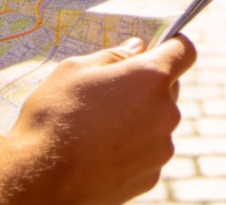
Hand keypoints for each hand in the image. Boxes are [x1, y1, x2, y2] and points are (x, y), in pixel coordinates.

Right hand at [0, 36, 196, 204]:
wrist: (41, 180)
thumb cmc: (55, 115)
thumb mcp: (76, 70)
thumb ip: (114, 56)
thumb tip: (137, 49)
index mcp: (151, 78)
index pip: (184, 51)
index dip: (173, 45)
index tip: (156, 48)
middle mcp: (165, 113)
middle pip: (170, 88)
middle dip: (149, 84)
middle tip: (113, 90)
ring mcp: (160, 148)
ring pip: (159, 120)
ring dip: (141, 117)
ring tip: (101, 125)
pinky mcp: (151, 177)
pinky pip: (149, 150)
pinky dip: (134, 146)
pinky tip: (102, 149)